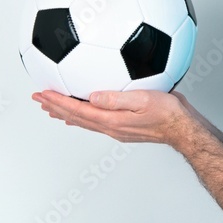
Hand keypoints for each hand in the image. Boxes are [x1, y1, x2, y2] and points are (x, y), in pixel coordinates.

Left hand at [31, 89, 195, 145]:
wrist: (183, 129)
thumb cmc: (169, 114)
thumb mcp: (144, 100)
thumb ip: (118, 98)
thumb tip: (93, 96)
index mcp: (112, 120)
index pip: (78, 109)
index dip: (58, 101)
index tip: (42, 93)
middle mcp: (111, 126)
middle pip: (76, 117)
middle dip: (55, 107)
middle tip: (38, 99)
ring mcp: (117, 129)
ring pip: (84, 121)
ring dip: (66, 113)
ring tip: (52, 109)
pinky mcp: (124, 127)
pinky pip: (96, 121)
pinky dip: (82, 115)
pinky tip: (85, 110)